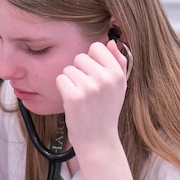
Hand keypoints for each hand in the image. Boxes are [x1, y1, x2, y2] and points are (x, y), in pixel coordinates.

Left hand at [55, 39, 128, 156]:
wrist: (98, 138)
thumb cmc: (106, 110)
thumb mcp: (119, 86)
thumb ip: (117, 63)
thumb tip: (111, 42)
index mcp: (117, 73)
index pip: (97, 47)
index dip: (91, 59)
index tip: (93, 73)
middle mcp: (104, 78)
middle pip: (79, 57)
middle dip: (79, 71)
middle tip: (87, 89)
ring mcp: (88, 87)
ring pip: (68, 69)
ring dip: (70, 81)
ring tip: (80, 96)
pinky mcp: (73, 96)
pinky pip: (60, 79)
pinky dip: (62, 89)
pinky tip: (72, 100)